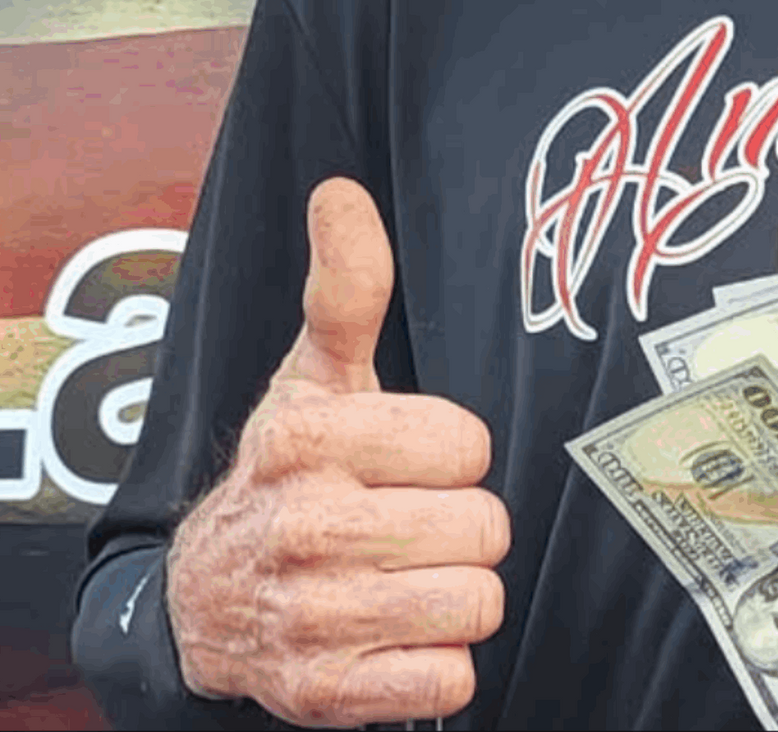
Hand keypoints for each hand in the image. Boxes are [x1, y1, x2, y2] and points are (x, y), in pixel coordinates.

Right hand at [165, 177, 510, 727]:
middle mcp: (304, 529)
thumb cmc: (288, 469)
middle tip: (415, 519)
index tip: (416, 457)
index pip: (466, 446)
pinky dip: (437, 662)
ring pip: (474, 602)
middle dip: (463, 524)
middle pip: (480, 527)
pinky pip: (448, 679)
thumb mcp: (312, 374)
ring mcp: (312, 620)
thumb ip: (346, 286)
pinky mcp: (325, 695)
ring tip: (411, 571)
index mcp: (307, 441)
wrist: (201, 600)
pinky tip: (396, 631)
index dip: (453, 451)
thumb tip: (340, 193)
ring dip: (458, 591)